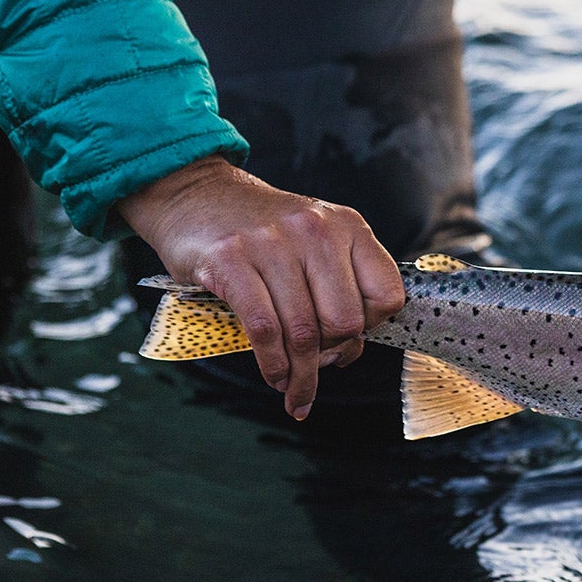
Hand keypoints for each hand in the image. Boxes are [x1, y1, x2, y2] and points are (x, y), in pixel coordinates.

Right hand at [117, 156, 404, 419]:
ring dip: (300, 375)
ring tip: (294, 389)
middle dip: (332, 355)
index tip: (350, 340)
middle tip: (315, 366)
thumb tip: (348, 351)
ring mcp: (272, 242)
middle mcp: (315, 230)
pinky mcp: (230, 260)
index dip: (372, 328)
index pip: (386, 295)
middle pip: (345, 321)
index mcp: (348, 226)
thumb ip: (338, 285)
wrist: (195, 192)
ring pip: (303, 332)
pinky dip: (273, 364)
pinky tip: (274, 375)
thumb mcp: (314, 240)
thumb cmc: (259, 229)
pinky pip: (264, 330)